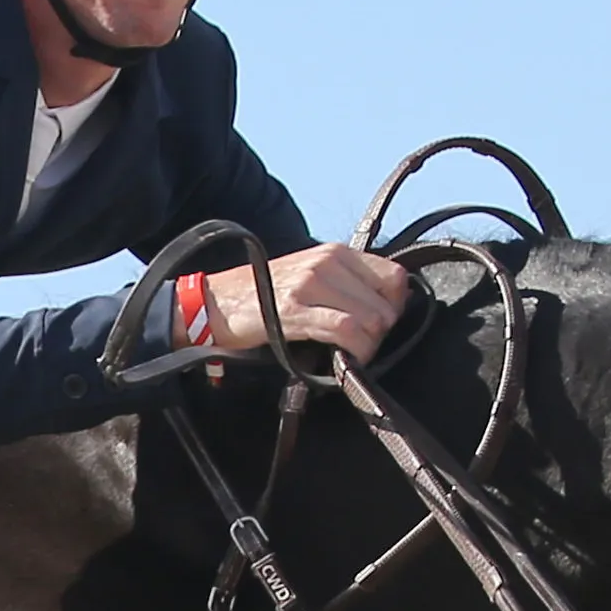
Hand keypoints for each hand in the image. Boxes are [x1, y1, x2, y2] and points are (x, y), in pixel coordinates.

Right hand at [199, 242, 409, 362]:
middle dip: (381, 332)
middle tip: (362, 346)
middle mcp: (327, 262)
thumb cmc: (262, 294)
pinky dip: (355, 350)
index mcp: (336, 252)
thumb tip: (383, 307)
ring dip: (368, 345)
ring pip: (371, 318)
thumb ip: (345, 283)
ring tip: (352, 353)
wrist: (215, 302)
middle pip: (386, 304)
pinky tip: (346, 358)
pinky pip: (346, 330)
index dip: (395, 306)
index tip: (379, 324)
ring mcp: (311, 284)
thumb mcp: (310, 275)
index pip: (395, 276)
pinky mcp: (294, 310)